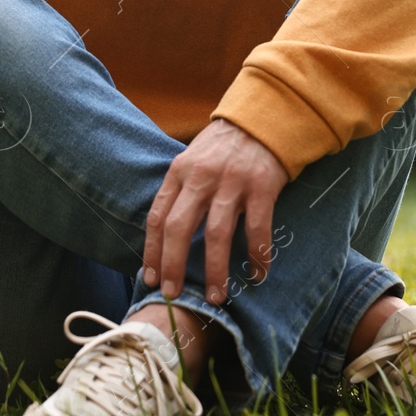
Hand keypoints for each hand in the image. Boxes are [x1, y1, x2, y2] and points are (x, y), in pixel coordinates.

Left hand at [142, 119, 287, 305]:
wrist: (264, 118)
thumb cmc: (224, 145)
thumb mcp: (192, 159)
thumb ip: (180, 190)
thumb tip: (164, 236)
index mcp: (179, 171)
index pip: (157, 216)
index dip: (152, 251)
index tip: (151, 278)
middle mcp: (201, 177)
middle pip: (179, 228)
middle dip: (174, 266)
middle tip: (174, 294)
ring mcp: (232, 182)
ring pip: (217, 235)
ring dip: (215, 271)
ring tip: (216, 297)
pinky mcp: (262, 187)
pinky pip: (257, 230)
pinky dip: (257, 256)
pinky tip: (257, 273)